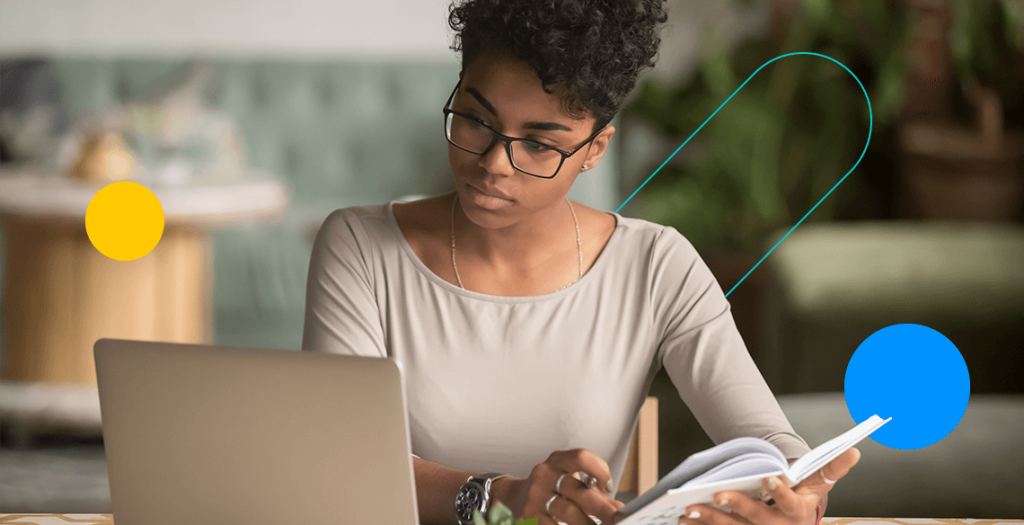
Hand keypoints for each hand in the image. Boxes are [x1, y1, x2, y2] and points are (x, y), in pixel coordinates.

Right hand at [491, 448, 625, 524]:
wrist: (513, 499)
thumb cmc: (550, 488)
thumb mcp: (566, 479)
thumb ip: (590, 490)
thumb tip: (617, 508)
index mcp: (557, 461)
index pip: (581, 457)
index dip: (599, 469)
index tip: (608, 487)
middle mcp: (544, 475)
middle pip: (577, 489)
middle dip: (601, 507)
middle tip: (618, 519)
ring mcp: (535, 496)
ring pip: (568, 512)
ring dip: (588, 524)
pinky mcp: (528, 516)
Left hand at [678, 447, 860, 524]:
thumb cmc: (803, 498)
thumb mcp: (818, 484)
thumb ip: (832, 468)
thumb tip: (854, 450)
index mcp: (797, 513)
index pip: (790, 503)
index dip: (780, 492)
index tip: (769, 478)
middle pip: (756, 519)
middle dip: (736, 507)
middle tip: (717, 494)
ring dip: (710, 521)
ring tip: (690, 508)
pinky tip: (684, 520)